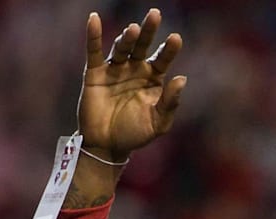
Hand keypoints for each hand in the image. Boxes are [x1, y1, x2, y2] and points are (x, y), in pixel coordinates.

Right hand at [78, 9, 185, 161]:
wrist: (108, 147)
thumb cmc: (135, 135)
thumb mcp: (158, 123)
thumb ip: (170, 102)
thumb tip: (182, 78)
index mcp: (153, 79)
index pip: (163, 59)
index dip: (169, 49)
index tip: (175, 38)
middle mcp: (135, 69)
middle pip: (143, 46)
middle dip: (149, 31)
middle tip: (155, 14)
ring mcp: (115, 69)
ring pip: (122, 48)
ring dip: (128, 38)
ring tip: (134, 30)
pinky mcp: (95, 73)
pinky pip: (94, 51)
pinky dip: (93, 35)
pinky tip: (94, 18)